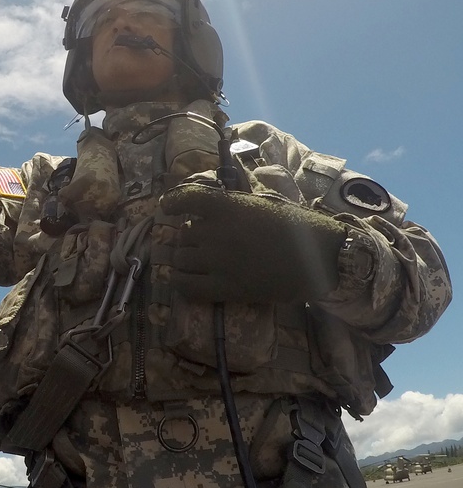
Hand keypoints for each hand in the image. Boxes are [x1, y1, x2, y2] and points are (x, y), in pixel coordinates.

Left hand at [161, 183, 345, 302]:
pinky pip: (186, 286)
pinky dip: (182, 282)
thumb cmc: (297, 226)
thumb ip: (232, 206)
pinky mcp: (226, 288)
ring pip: (181, 259)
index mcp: (227, 206)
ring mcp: (219, 261)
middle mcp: (217, 232)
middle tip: (201, 239)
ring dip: (186, 258)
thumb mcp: (262, 203)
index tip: (168, 205)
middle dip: (189, 236)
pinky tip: (188, 279)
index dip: (172, 202)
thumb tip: (207, 209)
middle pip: (183, 234)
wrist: (320, 257)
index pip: (184, 199)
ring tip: (198, 259)